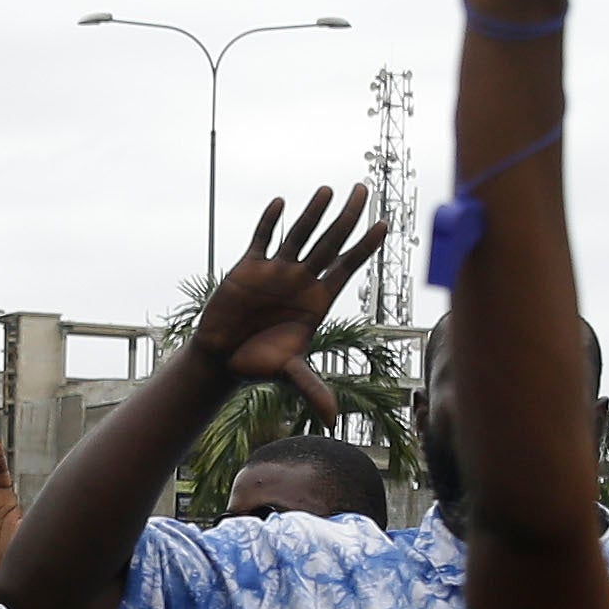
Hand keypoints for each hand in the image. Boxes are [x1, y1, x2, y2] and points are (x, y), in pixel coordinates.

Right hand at [184, 189, 385, 416]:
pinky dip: (270, 222)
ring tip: (330, 190)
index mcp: (316, 301)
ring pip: (301, 234)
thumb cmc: (258, 364)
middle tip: (366, 189)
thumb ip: (310, 387)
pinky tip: (281, 203)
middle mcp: (301, 281)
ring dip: (313, 212)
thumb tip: (332, 418)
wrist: (223, 358)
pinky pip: (262, 239)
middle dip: (348, 217)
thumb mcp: (287, 373)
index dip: (365, 247)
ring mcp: (276, 271)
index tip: (385, 224)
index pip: (347, 267)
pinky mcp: (249, 268)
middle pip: (330, 242)